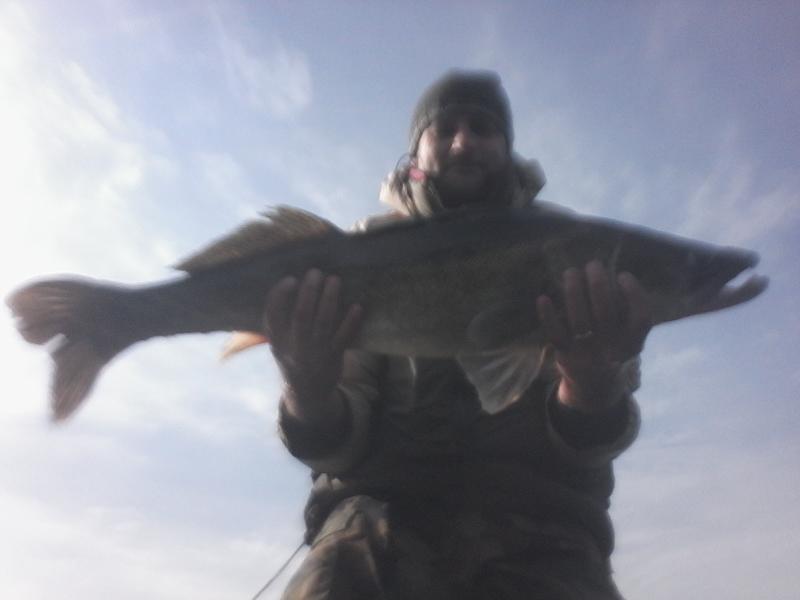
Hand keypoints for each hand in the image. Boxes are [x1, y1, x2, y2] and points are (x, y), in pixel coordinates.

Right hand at [263, 269, 361, 426]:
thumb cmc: (293, 355)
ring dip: (330, 300)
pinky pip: (344, 338)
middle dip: (309, 293)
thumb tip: (293, 283)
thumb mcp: (279, 342)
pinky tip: (357, 306)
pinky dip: (351, 322)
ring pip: (323, 323)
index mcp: (277, 340)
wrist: (308, 392)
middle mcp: (295, 347)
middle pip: (301, 316)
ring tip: (334, 280)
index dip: (280, 296)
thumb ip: (280, 319)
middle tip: (315, 272)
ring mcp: (315, 353)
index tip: (291, 279)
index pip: (272, 315)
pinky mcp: (334, 357)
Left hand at [536, 260, 652, 411]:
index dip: (633, 293)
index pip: (641, 318)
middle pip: (605, 311)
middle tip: (593, 265)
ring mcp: (587, 352)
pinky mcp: (566, 355)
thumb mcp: (629, 338)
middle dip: (598, 282)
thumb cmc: (612, 350)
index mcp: (632, 342)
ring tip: (571, 272)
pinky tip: (543, 298)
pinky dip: (548, 316)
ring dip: (573, 290)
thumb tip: (612, 274)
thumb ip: (627, 313)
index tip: (622, 275)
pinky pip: (555, 334)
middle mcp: (611, 348)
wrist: (594, 388)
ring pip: (579, 318)